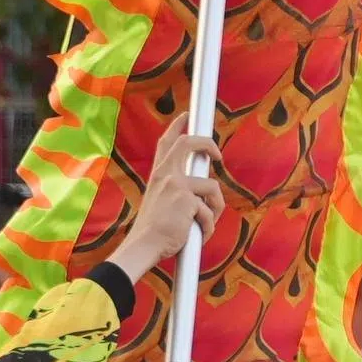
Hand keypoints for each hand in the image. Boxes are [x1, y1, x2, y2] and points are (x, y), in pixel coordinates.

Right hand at [105, 135, 226, 289]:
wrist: (144, 245)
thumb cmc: (153, 230)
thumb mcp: (160, 203)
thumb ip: (176, 191)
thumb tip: (201, 193)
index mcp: (158, 175)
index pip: (166, 143)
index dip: (177, 126)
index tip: (186, 116)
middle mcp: (165, 174)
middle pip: (188, 143)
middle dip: (208, 144)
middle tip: (217, 156)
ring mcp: (176, 184)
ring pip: (212, 187)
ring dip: (216, 207)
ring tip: (206, 223)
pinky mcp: (187, 199)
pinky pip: (210, 210)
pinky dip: (209, 226)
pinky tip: (199, 234)